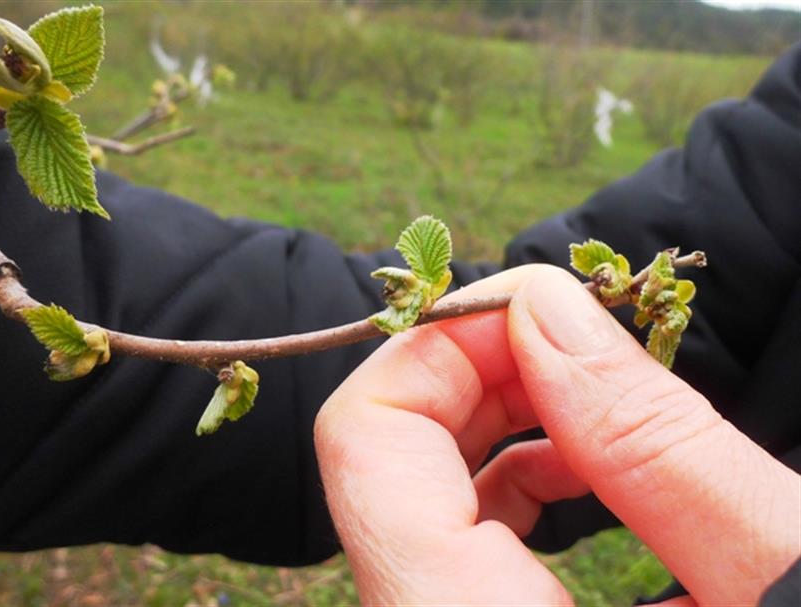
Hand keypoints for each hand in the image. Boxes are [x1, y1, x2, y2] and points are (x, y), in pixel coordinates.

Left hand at [315, 265, 799, 605]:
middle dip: (473, 370)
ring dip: (492, 415)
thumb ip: (656, 446)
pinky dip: (506, 478)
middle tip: (576, 336)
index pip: (364, 442)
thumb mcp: (780, 580)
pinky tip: (580, 468)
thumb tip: (545, 306)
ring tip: (591, 390)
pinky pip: (447, 535)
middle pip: (380, 456)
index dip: (439, 346)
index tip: (541, 307)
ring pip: (411, 491)